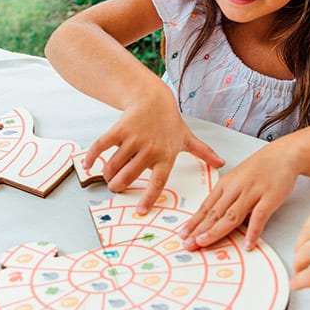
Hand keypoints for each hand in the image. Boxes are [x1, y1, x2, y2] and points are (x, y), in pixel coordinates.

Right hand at [85, 87, 223, 212]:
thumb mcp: (186, 138)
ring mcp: (134, 139)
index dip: (149, 197)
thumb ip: (202, 152)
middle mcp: (150, 149)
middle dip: (119, 186)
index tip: (140, 211)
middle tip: (116, 188)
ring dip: (107, 175)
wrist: (153, 97)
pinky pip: (102, 147)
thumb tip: (221, 163)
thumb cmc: (169, 121)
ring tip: (108, 177)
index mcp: (166, 155)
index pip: (158, 182)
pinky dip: (92, 157)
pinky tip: (88, 165)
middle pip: (130, 176)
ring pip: (114, 165)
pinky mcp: (119, 129)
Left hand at [180, 144, 297, 250]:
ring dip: (216, 231)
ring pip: (231, 215)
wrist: (284, 153)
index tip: (183, 234)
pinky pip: (260, 217)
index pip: (206, 206)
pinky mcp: (270, 197)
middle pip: (215, 212)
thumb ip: (228, 197)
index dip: (194, 222)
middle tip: (188, 244)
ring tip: (204, 244)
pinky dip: (253, 232)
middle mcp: (236, 188)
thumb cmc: (262, 167)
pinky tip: (247, 244)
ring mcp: (253, 193)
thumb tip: (217, 218)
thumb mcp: (238, 178)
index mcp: (226, 183)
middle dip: (199, 230)